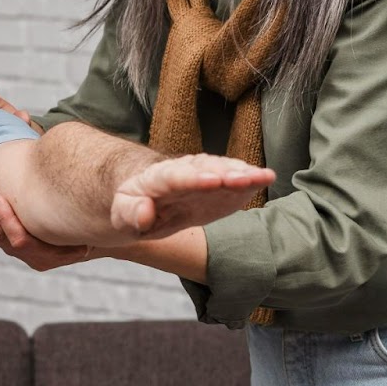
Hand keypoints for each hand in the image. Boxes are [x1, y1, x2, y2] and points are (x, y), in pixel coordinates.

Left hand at [0, 169, 92, 271]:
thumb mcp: (87, 238)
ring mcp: (13, 248)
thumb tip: (85, 230)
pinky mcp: (7, 238)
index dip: (7, 219)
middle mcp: (24, 256)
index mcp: (42, 258)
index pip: (18, 240)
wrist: (80, 245)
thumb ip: (82, 235)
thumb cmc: (87, 237)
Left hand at [111, 154, 273, 239]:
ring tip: (264, 176)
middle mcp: (183, 173)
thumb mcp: (121, 215)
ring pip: (223, 171)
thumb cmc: (130, 208)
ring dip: (243, 174)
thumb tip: (145, 213)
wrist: (142, 200)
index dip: (193, 179)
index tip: (211, 181)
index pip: (175, 178)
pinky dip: (248, 180)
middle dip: (225, 174)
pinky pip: (233, 180)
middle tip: (245, 178)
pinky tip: (265, 178)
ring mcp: (203, 177)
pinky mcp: (217, 187)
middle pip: (205, 170)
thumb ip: (130, 213)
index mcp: (156, 180)